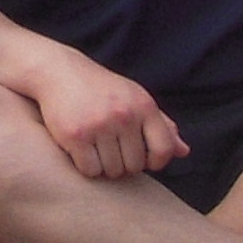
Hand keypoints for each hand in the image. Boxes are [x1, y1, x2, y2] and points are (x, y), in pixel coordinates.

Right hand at [31, 54, 185, 179]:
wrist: (58, 72)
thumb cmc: (102, 89)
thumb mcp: (135, 99)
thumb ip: (162, 126)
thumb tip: (184, 152)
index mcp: (144, 105)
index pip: (163, 149)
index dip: (155, 162)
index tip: (144, 159)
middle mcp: (124, 114)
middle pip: (134, 165)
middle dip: (123, 163)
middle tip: (111, 149)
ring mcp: (99, 125)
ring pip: (112, 170)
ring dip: (104, 166)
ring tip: (95, 148)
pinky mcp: (76, 135)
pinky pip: (90, 170)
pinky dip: (86, 166)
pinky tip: (81, 151)